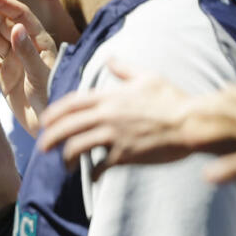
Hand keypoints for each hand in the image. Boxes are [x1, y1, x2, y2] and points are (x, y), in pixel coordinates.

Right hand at [0, 0, 56, 135]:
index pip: (18, 14)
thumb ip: (28, 52)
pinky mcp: (4, 76)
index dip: (1, 3)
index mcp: (39, 41)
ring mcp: (13, 60)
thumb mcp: (41, 75)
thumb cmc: (53, 98)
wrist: (50, 125)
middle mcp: (26, 46)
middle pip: (2, 20)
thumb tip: (14, 28)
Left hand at [36, 61, 235, 181]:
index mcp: (109, 96)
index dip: (54, 113)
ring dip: (65, 157)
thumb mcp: (148, 78)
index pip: (71, 103)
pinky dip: (92, 173)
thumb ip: (125, 70)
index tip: (45, 121)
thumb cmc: (173, 99)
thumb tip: (111, 59)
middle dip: (49, 138)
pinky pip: (99, 166)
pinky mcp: (124, 154)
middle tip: (42, 148)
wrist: (194, 122)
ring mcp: (114, 135)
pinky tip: (92, 177)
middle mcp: (107, 114)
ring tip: (63, 164)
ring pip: (76, 147)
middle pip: (66, 126)